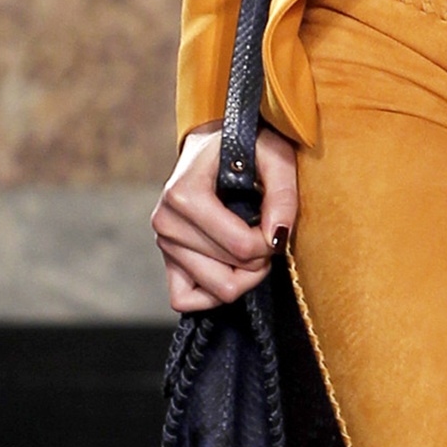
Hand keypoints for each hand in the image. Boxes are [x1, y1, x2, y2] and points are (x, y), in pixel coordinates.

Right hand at [151, 121, 298, 311]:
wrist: (214, 146)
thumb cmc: (246, 148)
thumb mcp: (274, 156)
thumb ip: (283, 193)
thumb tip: (277, 237)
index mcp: (184, 194)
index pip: (240, 247)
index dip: (270, 243)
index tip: (276, 223)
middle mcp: (165, 222)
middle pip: (230, 275)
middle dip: (258, 260)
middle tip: (263, 233)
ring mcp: (163, 243)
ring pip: (217, 291)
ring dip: (243, 276)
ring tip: (250, 246)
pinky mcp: (165, 259)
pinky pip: (185, 300)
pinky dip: (214, 293)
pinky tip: (229, 267)